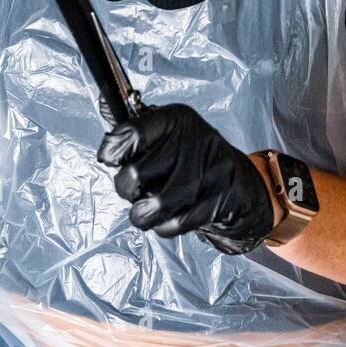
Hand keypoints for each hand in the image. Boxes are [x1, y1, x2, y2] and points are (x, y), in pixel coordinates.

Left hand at [96, 101, 276, 253]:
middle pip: (138, 172)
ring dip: (141, 214)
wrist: (240, 184)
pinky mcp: (219, 199)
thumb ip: (136, 136)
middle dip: (126, 188)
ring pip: (158, 201)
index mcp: (176, 118)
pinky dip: (162, 227)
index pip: (133, 132)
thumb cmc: (193, 159)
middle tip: (133, 190)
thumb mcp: (167, 136)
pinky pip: (177, 222)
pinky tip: (164, 220)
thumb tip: (105, 136)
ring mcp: (209, 170)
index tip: (109, 158)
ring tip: (142, 211)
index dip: (113, 149)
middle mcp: (194, 139)